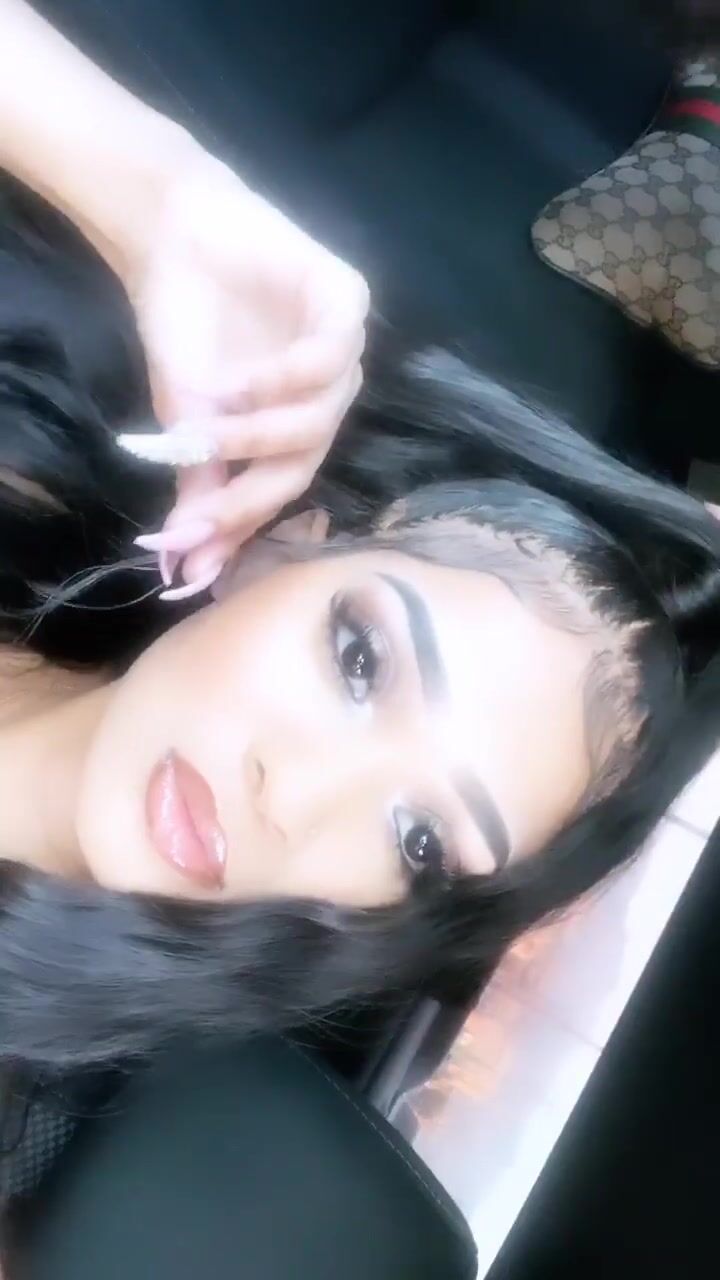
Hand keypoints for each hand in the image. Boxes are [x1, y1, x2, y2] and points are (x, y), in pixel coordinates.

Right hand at [119, 148, 368, 597]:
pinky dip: (280, 378)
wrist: (173, 235)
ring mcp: (343, 351)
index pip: (278, 487)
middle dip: (249, 495)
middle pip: (304, 462)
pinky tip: (234, 382)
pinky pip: (328, 357)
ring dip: (258, 433)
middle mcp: (328, 396)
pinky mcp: (346, 301)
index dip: (239, 526)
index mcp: (295, 427)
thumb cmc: (182, 325)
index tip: (194, 561)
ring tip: (206, 425)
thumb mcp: (183, 416)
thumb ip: (197, 482)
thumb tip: (177, 561)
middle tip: (201, 516)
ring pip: (319, 418)